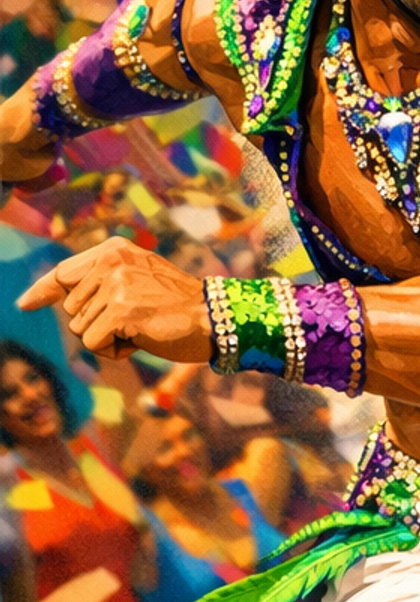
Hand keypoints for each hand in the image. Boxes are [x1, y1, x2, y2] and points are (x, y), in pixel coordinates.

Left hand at [16, 239, 212, 361]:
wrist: (214, 318)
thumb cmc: (177, 306)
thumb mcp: (138, 279)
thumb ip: (101, 281)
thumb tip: (49, 297)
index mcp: (115, 249)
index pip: (65, 272)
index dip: (43, 291)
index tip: (24, 304)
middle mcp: (111, 261)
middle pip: (72, 309)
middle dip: (97, 323)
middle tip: (138, 319)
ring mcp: (115, 285)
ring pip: (81, 329)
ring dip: (108, 338)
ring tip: (143, 328)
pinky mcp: (120, 312)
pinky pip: (94, 344)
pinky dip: (114, 351)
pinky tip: (142, 341)